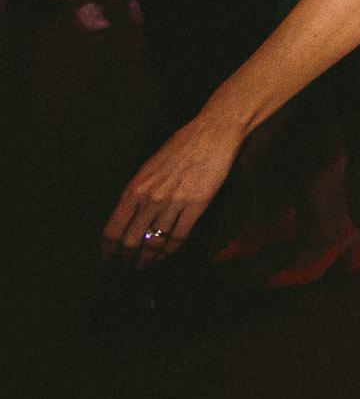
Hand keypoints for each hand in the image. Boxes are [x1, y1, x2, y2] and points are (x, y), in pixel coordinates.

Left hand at [102, 116, 239, 267]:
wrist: (212, 133)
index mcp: (135, 188)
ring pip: (154, 243)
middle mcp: (151, 198)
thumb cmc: (181, 145)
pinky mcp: (197, 205)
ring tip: (145, 265)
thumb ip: (138, 192)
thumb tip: (130, 216)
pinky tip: (166, 255)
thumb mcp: (148, 167)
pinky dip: (170, 251)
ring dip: (148, 259)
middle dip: (127, 257)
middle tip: (128, 263)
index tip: (108, 256)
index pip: (113, 229)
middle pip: (130, 241)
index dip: (108, 249)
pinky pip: (178, 237)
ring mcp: (174, 203)